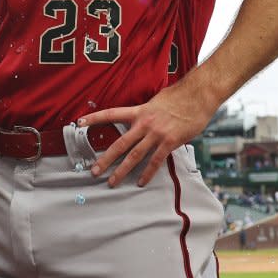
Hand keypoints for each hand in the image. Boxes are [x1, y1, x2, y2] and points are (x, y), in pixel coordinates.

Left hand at [77, 83, 214, 186]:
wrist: (198, 96)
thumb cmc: (180, 97)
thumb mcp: (157, 101)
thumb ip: (147, 112)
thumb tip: (142, 119)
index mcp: (139, 111)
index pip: (111, 114)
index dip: (95, 118)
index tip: (79, 123)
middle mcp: (144, 123)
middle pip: (120, 143)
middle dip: (105, 159)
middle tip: (94, 171)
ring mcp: (156, 134)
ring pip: (134, 155)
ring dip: (122, 170)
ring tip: (112, 182)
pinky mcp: (169, 142)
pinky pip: (155, 161)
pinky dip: (147, 173)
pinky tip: (141, 182)